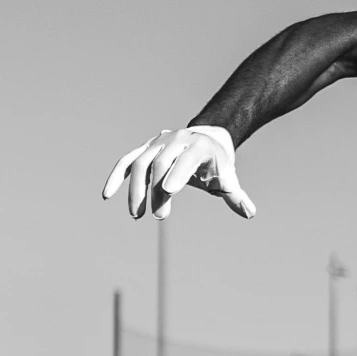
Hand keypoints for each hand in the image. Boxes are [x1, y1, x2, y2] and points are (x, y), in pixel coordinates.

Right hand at [102, 125, 255, 221]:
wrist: (205, 139)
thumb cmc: (216, 164)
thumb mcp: (227, 176)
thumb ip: (234, 194)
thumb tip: (249, 213)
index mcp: (199, 146)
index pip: (186, 159)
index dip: (178, 173)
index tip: (170, 191)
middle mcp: (176, 140)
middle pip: (161, 163)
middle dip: (158, 191)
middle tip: (160, 216)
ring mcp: (157, 143)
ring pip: (140, 163)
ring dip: (136, 189)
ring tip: (137, 215)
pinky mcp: (144, 149)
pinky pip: (127, 161)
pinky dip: (117, 176)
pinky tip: (107, 194)